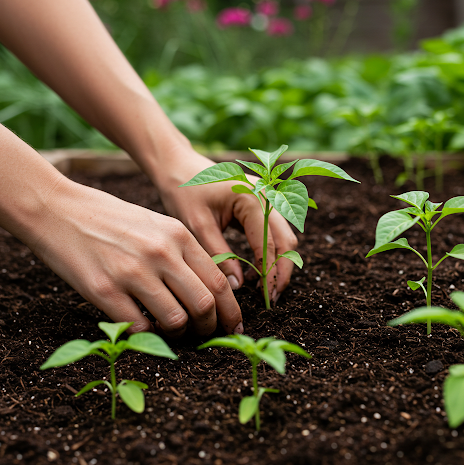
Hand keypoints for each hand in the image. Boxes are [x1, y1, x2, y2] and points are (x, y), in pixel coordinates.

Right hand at [29, 177, 242, 336]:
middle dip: (210, 327)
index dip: (231, 311)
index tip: (233, 326)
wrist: (58, 209)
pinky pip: (138, 327)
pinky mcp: (104, 290)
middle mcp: (160, 253)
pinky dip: (146, 335)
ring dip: (178, 334)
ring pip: (176, 320)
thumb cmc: (111, 219)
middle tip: (205, 335)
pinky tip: (142, 326)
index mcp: (178, 235)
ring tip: (171, 331)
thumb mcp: (157, 224)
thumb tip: (209, 290)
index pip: (219, 281)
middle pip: (204, 304)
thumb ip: (184, 253)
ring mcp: (132, 272)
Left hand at [158, 150, 298, 303]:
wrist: (177, 166)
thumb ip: (220, 256)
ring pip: (283, 236)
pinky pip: (273, 231)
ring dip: (278, 262)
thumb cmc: (184, 192)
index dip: (270, 274)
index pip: (270, 245)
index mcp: (252, 199)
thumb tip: (237, 286)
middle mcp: (266, 196)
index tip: (266, 298)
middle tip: (272, 298)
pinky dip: (270, 251)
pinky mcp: (260, 203)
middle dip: (282, 271)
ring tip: (264, 287)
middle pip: (286, 241)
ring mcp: (266, 198)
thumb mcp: (198, 227)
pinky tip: (256, 270)